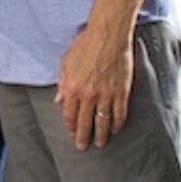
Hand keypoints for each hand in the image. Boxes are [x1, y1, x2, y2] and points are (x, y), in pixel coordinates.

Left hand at [55, 26, 133, 149]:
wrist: (107, 35)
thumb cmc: (85, 45)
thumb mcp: (66, 62)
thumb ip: (63, 83)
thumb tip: (59, 100)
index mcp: (72, 88)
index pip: (69, 115)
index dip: (70, 126)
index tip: (72, 132)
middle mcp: (88, 95)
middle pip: (85, 123)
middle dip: (83, 137)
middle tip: (83, 147)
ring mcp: (106, 95)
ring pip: (103, 122)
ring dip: (102, 135)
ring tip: (101, 143)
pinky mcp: (121, 92)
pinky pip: (120, 113)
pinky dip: (118, 124)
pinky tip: (116, 129)